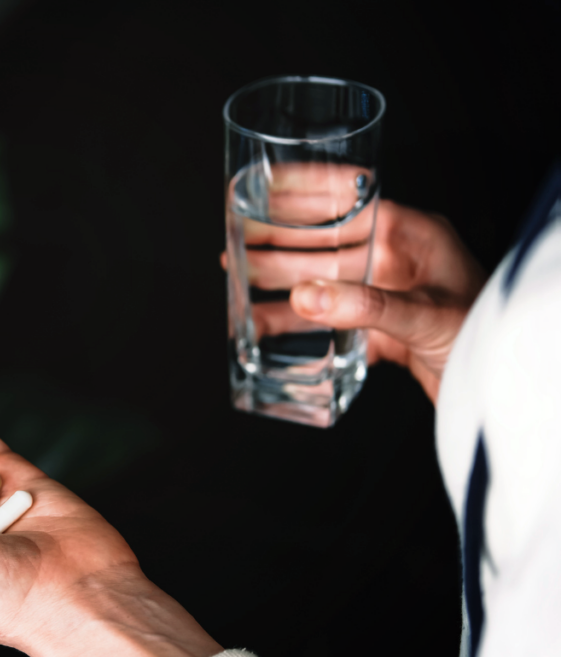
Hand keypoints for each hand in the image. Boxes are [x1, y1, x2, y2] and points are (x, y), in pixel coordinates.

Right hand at [223, 163, 486, 404]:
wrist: (507, 386)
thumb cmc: (487, 334)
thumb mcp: (427, 313)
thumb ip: (364, 305)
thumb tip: (304, 296)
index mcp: (411, 233)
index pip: (349, 196)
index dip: (304, 187)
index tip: (264, 182)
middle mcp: (394, 259)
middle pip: (323, 240)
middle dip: (276, 238)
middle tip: (235, 237)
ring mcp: (384, 294)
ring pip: (319, 281)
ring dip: (277, 279)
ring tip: (237, 276)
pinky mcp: (379, 330)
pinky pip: (328, 322)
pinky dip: (295, 324)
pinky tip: (264, 324)